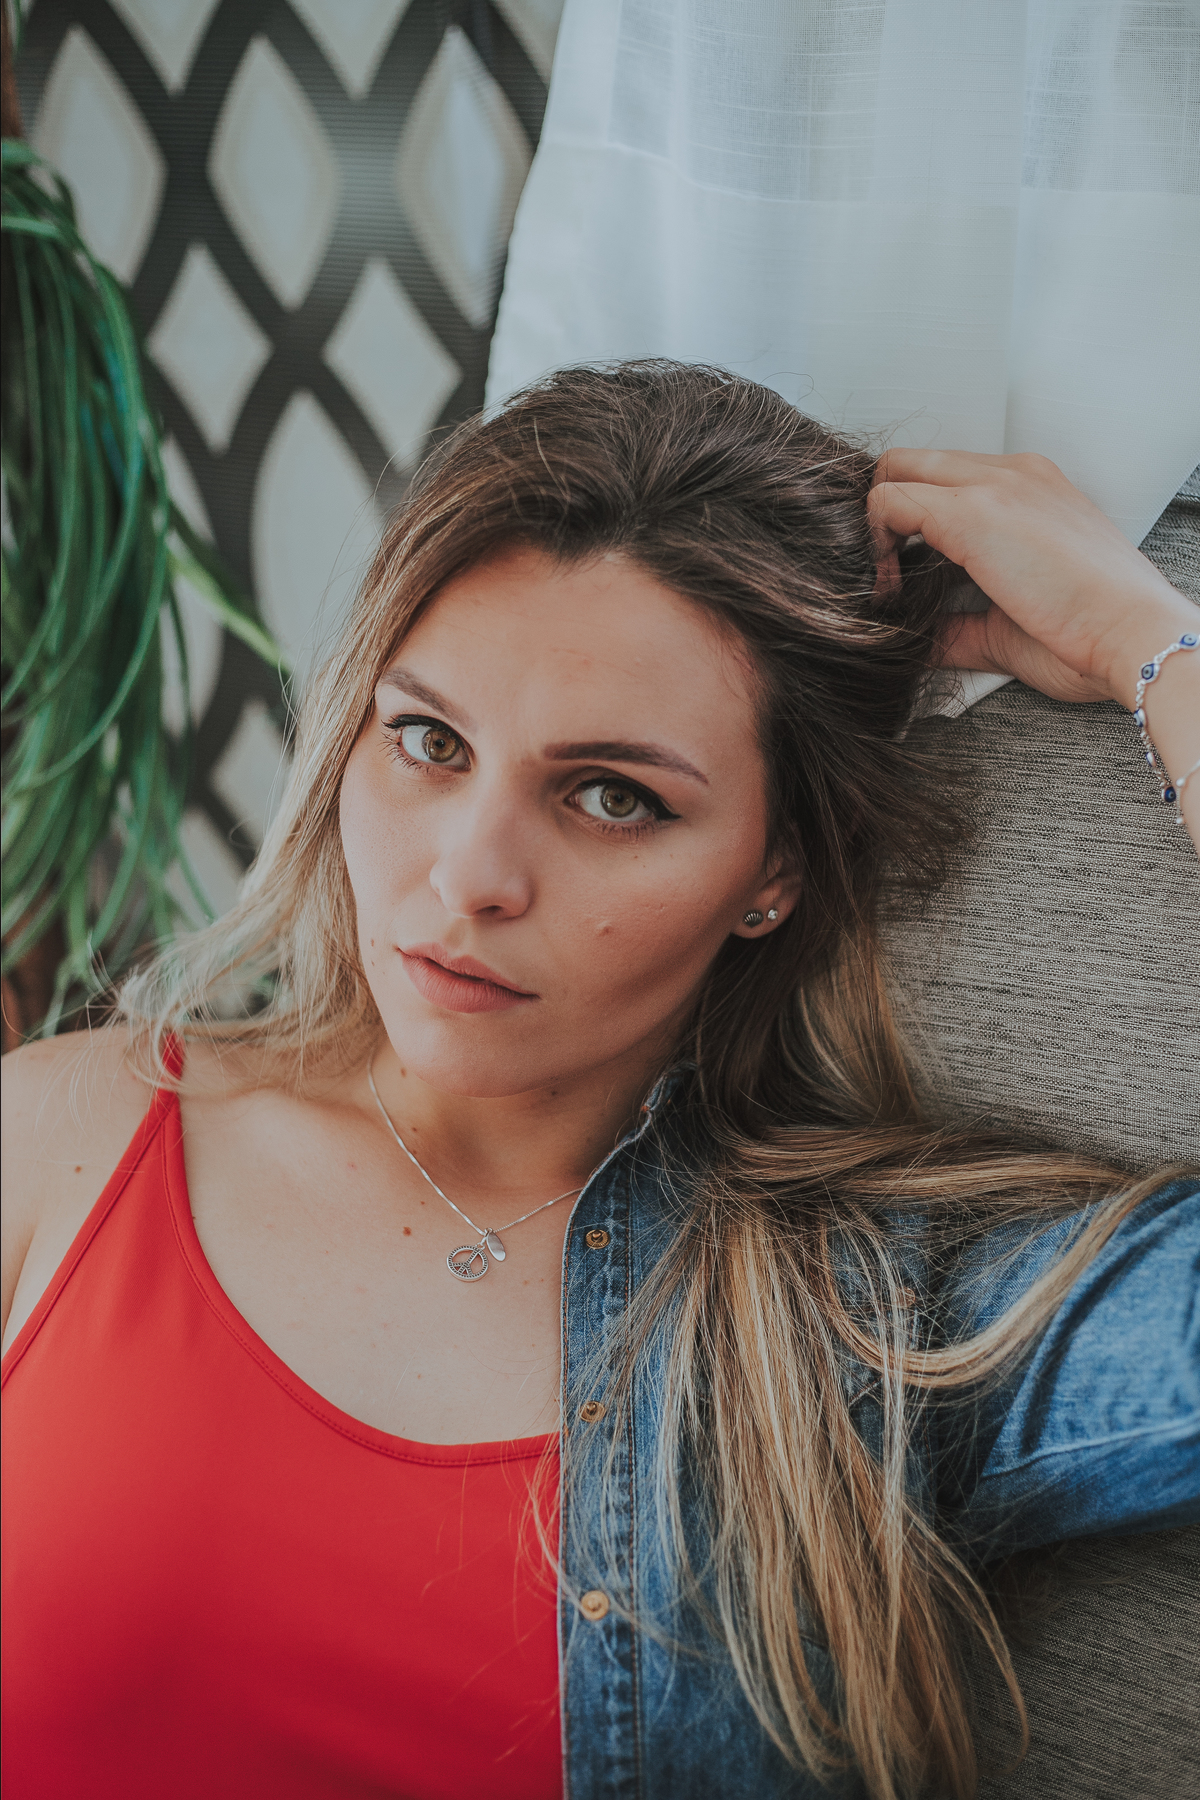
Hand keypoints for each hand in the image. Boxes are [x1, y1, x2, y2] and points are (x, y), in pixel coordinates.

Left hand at [867, 448, 1198, 710]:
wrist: (1133, 633)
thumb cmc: (1091, 633)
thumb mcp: (1007, 623)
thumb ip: (957, 625)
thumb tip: (914, 641)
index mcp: (1030, 488)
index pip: (947, 477)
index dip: (912, 521)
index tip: (909, 576)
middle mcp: (1012, 473)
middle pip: (913, 461)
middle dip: (884, 513)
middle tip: (888, 572)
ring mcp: (993, 485)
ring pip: (897, 468)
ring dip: (878, 524)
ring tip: (893, 581)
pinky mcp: (972, 510)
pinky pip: (889, 499)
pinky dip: (876, 542)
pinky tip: (893, 587)